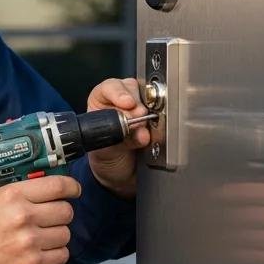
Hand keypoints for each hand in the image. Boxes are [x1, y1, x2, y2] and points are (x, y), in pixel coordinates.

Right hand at [0, 175, 81, 263]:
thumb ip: (21, 192)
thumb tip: (50, 187)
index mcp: (13, 195)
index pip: (58, 185)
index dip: (71, 188)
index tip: (73, 191)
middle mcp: (22, 216)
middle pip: (66, 211)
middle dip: (60, 215)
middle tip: (49, 220)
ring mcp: (29, 241)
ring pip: (65, 234)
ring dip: (56, 237)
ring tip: (40, 239)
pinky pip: (62, 255)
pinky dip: (55, 255)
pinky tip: (40, 252)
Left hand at [85, 77, 151, 198]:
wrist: (119, 176)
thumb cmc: (106, 158)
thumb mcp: (103, 149)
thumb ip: (117, 138)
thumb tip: (139, 130)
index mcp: (101, 104)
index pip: (109, 87)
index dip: (118, 92)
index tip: (126, 103)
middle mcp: (120, 103)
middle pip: (132, 90)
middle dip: (137, 104)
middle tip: (139, 117)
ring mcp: (139, 111)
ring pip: (149, 100)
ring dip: (150, 114)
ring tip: (144, 131)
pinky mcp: (155, 122)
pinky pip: (162, 116)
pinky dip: (160, 125)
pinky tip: (153, 135)